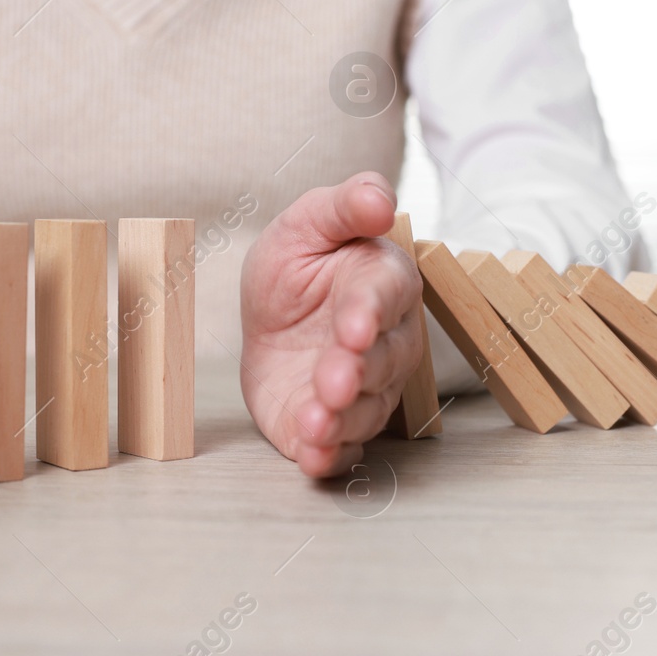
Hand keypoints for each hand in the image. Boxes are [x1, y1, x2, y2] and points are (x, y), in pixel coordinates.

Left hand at [238, 172, 424, 477]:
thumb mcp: (307, 224)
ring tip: (314, 424)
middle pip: (381, 362)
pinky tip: (312, 457)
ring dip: (340, 420)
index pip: (384, 299)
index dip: (369, 314)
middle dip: (355, 373)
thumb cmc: (300, 266)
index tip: (353, 327)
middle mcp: (385, 343)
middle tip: (331, 381)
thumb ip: (344, 207)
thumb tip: (381, 198)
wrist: (271, 318)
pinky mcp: (334, 425)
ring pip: (365, 409)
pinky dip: (329, 456)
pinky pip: (343, 448)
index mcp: (382, 285)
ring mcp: (362, 389)